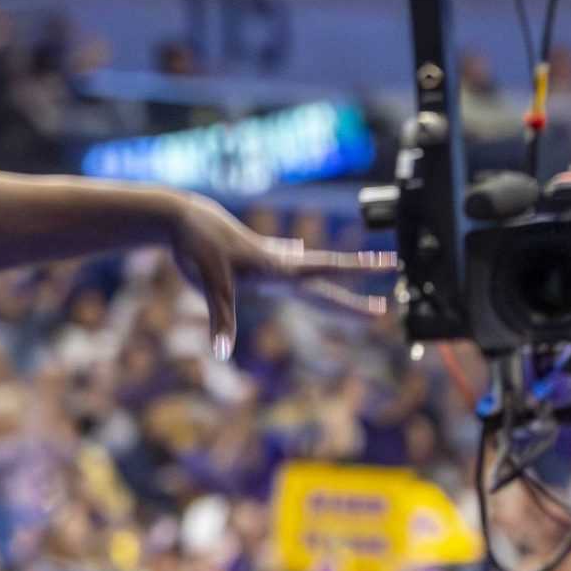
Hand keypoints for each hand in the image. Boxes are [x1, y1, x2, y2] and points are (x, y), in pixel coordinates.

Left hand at [165, 192, 394, 358]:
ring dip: (333, 274)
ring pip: (309, 268)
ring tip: (357, 272)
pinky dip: (299, 259)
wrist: (184, 217)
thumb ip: (220, 320)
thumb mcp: (210, 284)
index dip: (355, 281)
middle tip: (386, 306)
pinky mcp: (255, 254)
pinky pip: (285, 259)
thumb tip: (221, 353)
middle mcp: (280, 263)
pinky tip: (299, 250)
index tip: (386, 281)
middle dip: (356, 291)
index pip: (327, 275)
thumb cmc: (199, 249)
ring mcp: (269, 258)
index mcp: (279, 269)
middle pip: (326, 277)